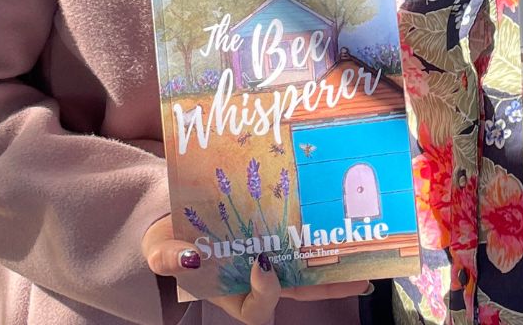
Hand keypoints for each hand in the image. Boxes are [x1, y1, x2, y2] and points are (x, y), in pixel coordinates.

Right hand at [142, 216, 369, 322]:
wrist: (174, 214)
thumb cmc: (167, 240)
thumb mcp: (158, 249)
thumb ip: (166, 256)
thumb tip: (189, 254)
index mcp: (231, 295)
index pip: (258, 308)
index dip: (266, 292)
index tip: (263, 264)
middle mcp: (256, 280)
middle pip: (298, 290)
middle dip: (329, 287)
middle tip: (359, 278)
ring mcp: (270, 256)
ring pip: (307, 265)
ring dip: (335, 261)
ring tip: (364, 251)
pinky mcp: (276, 229)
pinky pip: (300, 235)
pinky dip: (318, 230)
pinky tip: (336, 216)